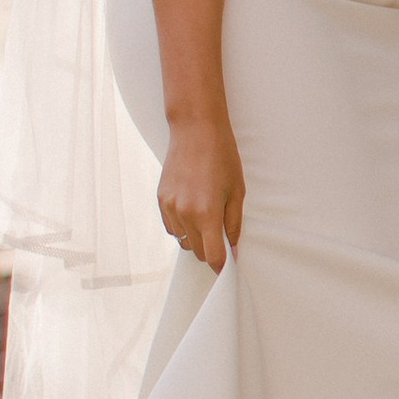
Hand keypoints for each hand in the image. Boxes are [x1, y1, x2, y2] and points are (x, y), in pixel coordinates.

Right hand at [159, 114, 245, 272]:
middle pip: (198, 251)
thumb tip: (232, 250)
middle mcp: (184, 214)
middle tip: (222, 233)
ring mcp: (169, 208)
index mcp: (207, 213)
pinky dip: (182, 226)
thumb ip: (234, 225)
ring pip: (183, 241)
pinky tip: (193, 208)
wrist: (195, 131)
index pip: (213, 256)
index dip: (222, 266)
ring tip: (207, 214)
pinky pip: (172, 227)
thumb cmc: (222, 158)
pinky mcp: (161, 200)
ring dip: (196, 238)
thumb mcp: (237, 192)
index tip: (227, 268)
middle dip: (211, 249)